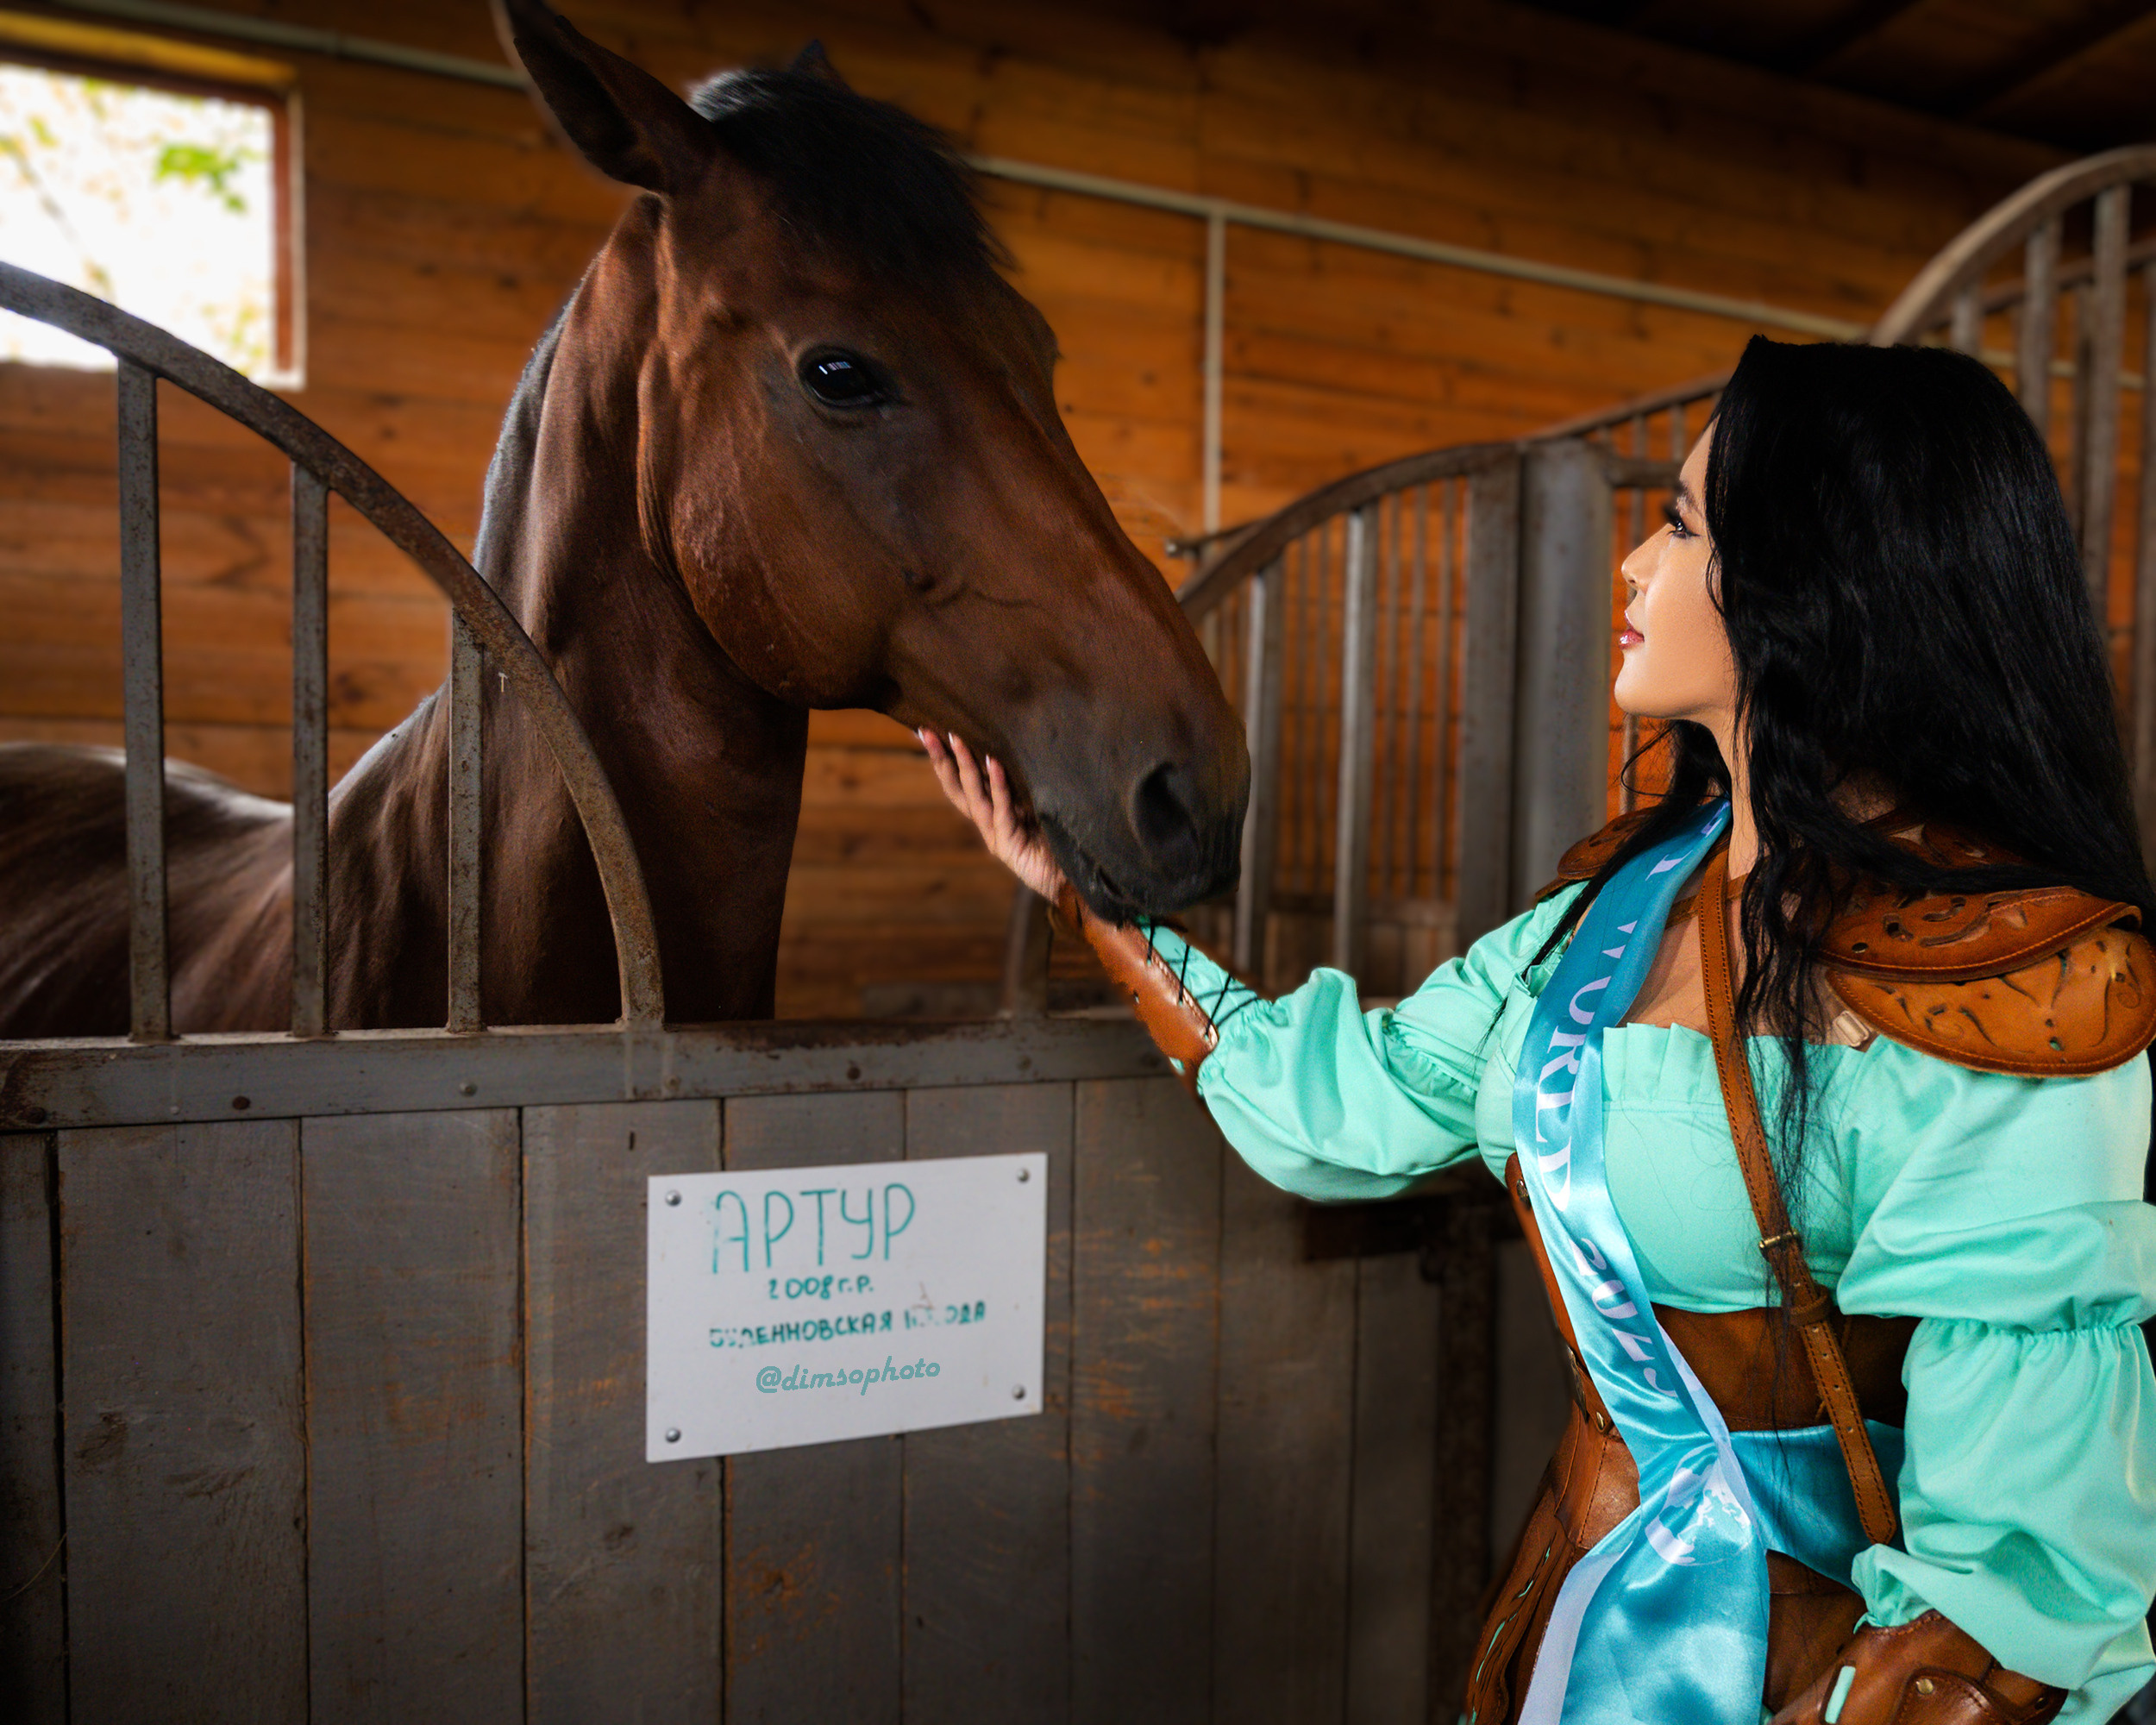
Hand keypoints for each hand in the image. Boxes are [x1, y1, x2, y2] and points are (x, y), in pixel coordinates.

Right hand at [919, 730, 1068, 903]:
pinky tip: (994, 761)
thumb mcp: (1035, 802)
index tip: (928, 733)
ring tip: (956, 739)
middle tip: (926, 732)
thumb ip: (1020, 784)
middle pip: (956, 787)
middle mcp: (987, 823)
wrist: (1071, 876)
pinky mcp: (1009, 843)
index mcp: (990, 813)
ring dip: (965, 765)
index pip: (960, 782)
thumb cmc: (1057, 837)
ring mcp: (995, 834)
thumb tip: (1012, 747)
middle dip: (940, 759)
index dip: (943, 760)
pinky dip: (998, 784)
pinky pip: (1002, 808)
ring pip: (973, 796)